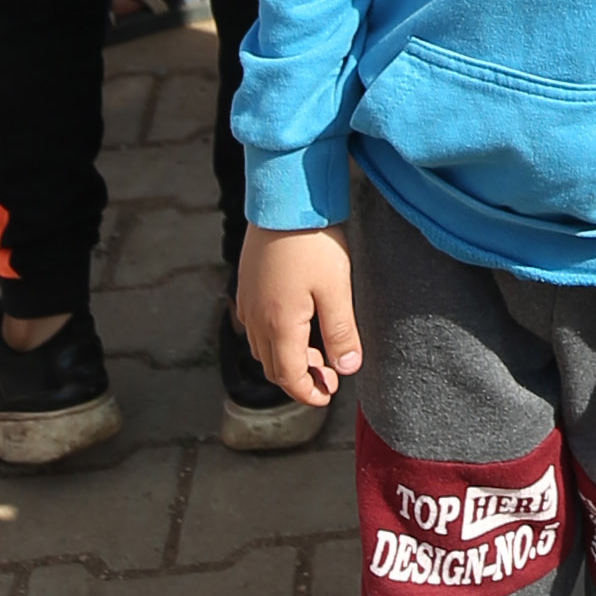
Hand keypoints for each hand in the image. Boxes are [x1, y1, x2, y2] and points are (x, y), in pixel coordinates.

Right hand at [236, 223, 360, 406]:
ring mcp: (248, 301)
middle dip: (300, 379)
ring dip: (287, 358)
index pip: (289, 377)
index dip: (308, 393)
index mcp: (279, 325)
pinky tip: (297, 324)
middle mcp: (256, 318)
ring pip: (262, 347)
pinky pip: (255, 325)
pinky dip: (275, 338)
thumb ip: (341, 332)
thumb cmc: (313, 241)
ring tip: (317, 351)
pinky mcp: (247, 284)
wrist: (284, 198)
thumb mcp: (336, 288)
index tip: (327, 396)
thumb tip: (348, 369)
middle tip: (328, 377)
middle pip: (273, 367)